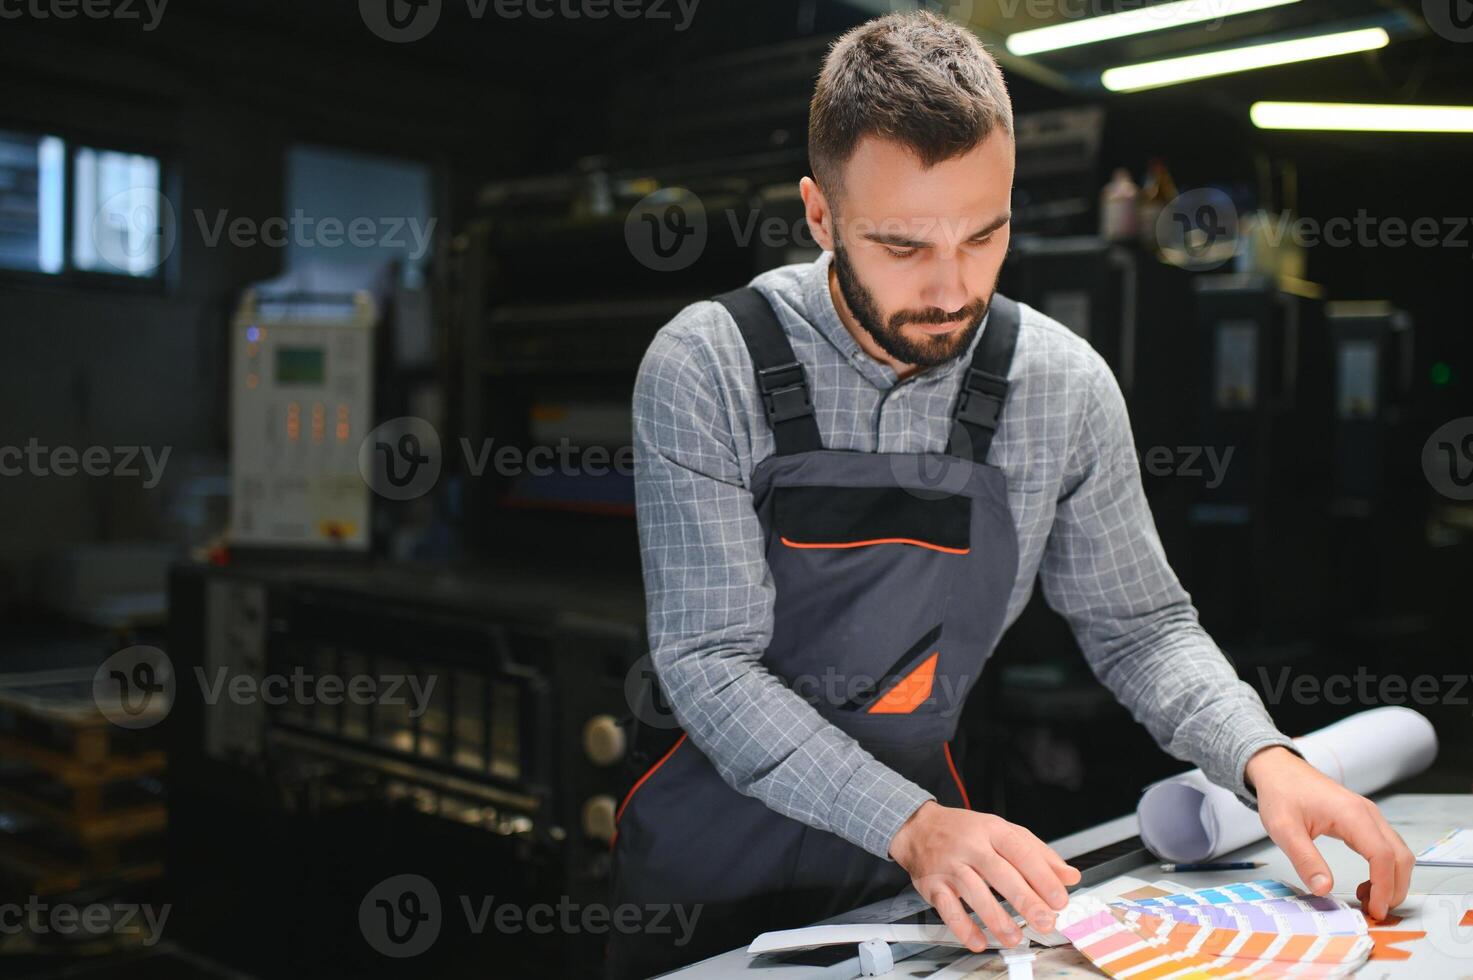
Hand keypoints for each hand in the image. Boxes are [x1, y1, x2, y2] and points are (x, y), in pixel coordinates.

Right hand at [889, 801, 1081, 950]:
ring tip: (1015, 937)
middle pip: (1000, 873)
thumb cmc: (966, 832)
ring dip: (996, 918)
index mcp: (993, 831)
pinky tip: (978, 940)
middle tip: (1045, 921)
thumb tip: (1069, 876)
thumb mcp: (1004, 832)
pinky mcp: (933, 885)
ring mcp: (950, 865)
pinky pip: (947, 909)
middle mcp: (971, 846)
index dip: (1042, 876)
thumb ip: (1039, 854)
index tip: (1059, 898)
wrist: (919, 827)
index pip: (1021, 852)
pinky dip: (963, 928)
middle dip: (1025, 900)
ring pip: (973, 892)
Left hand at [1246, 746, 1414, 918]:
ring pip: (1398, 853)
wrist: (1279, 770)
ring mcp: (1369, 816)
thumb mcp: (1283, 829)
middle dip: (1394, 889)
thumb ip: (1304, 859)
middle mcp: (1368, 814)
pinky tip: (1366, 884)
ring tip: (1366, 899)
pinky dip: (1385, 870)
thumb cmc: (1281, 793)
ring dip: (1392, 880)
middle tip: (1374, 912)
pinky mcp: (1364, 821)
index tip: (1373, 910)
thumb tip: (1324, 889)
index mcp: (1351, 814)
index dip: (1384, 887)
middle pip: (1400, 857)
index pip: (1383, 856)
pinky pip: (1387, 849)